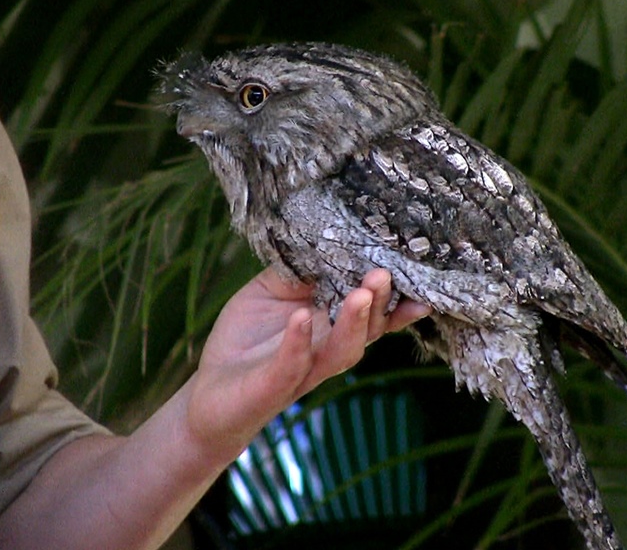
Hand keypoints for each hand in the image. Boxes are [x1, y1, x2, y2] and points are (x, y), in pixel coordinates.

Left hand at [183, 268, 429, 461]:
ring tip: (361, 294)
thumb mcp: (271, 290)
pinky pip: (291, 364)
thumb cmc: (246, 339)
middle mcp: (327, 350)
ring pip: (341, 351)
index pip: (373, 311)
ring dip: (353, 323)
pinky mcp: (273, 385)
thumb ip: (298, 270)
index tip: (417, 275)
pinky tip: (302, 317)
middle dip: (380, 304)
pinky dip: (299, 342)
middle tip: (384, 275)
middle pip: (367, 330)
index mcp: (333, 327)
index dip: (396, 298)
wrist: (209, 393)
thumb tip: (323, 235)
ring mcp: (304, 369)